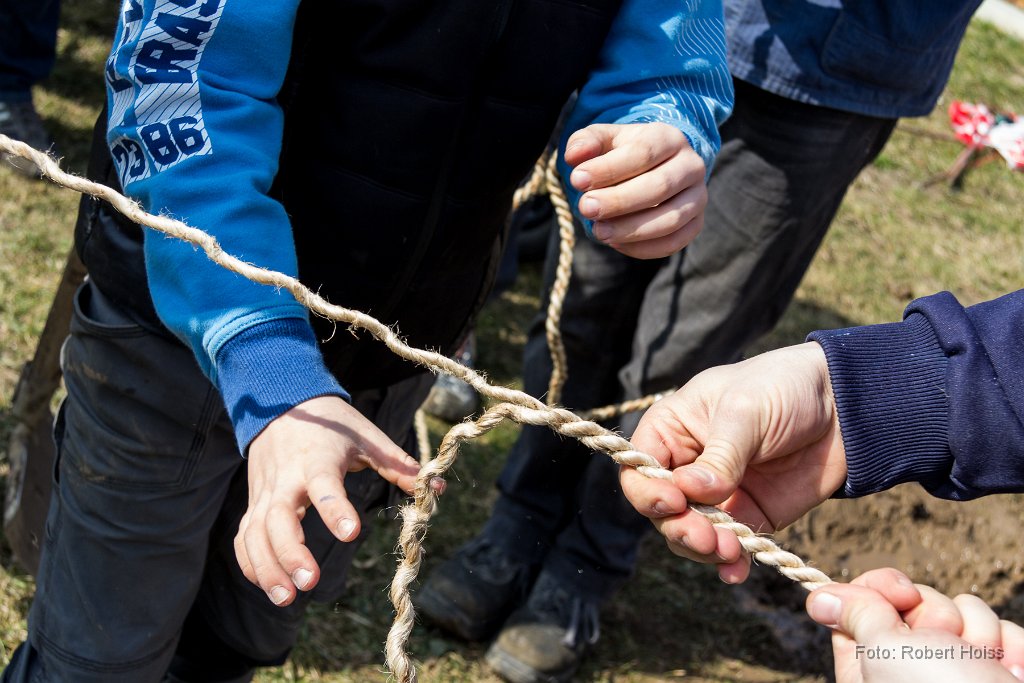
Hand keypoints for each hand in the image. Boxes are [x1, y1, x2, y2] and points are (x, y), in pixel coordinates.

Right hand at [236, 396, 421, 605]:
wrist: (281, 402)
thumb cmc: (332, 422)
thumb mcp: (367, 436)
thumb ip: (399, 465)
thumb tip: (436, 488)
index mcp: (318, 459)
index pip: (324, 484)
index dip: (335, 508)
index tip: (351, 533)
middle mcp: (286, 478)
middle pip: (278, 517)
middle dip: (290, 552)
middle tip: (309, 582)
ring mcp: (265, 492)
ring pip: (255, 533)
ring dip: (267, 567)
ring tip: (287, 599)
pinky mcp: (254, 502)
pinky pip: (244, 537)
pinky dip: (251, 563)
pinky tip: (269, 587)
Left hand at [565, 122, 705, 258]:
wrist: (652, 170)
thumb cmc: (622, 154)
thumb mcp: (603, 140)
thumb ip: (585, 142)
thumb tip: (574, 157)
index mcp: (669, 138)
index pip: (642, 153)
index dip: (608, 169)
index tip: (577, 180)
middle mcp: (691, 166)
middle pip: (659, 186)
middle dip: (619, 201)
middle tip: (586, 208)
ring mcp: (698, 197)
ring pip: (670, 219)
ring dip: (631, 229)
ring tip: (598, 231)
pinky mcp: (696, 224)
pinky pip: (674, 242)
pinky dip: (643, 248)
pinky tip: (615, 243)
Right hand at [620, 342, 846, 582]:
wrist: (845, 405)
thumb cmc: (784, 387)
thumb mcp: (746, 411)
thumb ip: (720, 454)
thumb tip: (694, 493)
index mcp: (671, 430)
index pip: (639, 468)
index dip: (648, 491)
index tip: (674, 502)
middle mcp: (686, 465)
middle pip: (661, 510)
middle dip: (679, 527)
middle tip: (706, 536)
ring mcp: (716, 494)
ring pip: (690, 534)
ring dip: (703, 549)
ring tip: (730, 551)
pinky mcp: (749, 514)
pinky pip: (728, 546)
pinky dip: (728, 563)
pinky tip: (736, 570)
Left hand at [807, 568, 1023, 681]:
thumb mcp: (886, 651)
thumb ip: (857, 617)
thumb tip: (820, 599)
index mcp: (870, 667)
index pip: (860, 605)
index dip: (880, 588)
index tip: (900, 592)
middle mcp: (912, 669)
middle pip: (913, 602)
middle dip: (935, 612)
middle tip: (944, 641)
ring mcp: (958, 667)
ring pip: (962, 610)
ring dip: (975, 630)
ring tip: (981, 663)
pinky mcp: (997, 667)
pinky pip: (1000, 628)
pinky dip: (1008, 645)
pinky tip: (1009, 670)